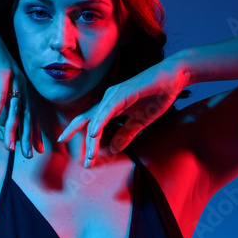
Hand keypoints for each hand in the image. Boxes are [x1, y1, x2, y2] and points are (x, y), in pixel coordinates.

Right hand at [0, 18, 42, 155]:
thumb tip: (0, 126)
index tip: (35, 149)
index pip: (29, 115)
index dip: (33, 133)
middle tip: (28, 155)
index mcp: (22, 89)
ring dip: (12, 130)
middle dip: (28, 137)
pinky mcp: (2, 73)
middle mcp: (22, 85)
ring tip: (10, 147)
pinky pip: (0, 97)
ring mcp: (14, 79)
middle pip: (26, 116)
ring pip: (15, 110)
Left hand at [56, 59, 186, 165]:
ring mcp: (114, 95)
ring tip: (88, 155)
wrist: (173, 78)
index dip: (86, 140)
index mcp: (111, 106)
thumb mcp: (140, 122)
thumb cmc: (157, 96)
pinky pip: (107, 110)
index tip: (85, 159)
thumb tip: (114, 149)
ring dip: (91, 138)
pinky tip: (93, 134)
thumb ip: (127, 134)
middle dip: (74, 132)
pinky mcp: (123, 93)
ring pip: (96, 118)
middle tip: (64, 146)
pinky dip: (99, 123)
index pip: (92, 123)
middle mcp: (108, 99)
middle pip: (86, 118)